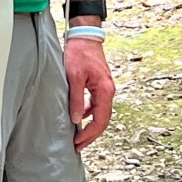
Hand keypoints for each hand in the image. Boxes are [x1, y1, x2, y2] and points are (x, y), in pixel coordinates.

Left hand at [64, 35, 115, 149]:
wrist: (85, 36)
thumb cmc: (80, 52)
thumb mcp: (74, 77)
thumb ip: (76, 99)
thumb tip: (77, 119)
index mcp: (105, 90)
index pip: (101, 119)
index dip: (90, 134)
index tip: (78, 142)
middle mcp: (108, 91)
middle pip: (103, 119)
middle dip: (91, 134)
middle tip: (78, 146)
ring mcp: (104, 88)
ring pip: (100, 113)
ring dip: (90, 126)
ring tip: (78, 136)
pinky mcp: (99, 85)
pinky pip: (96, 105)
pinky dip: (88, 114)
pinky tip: (79, 118)